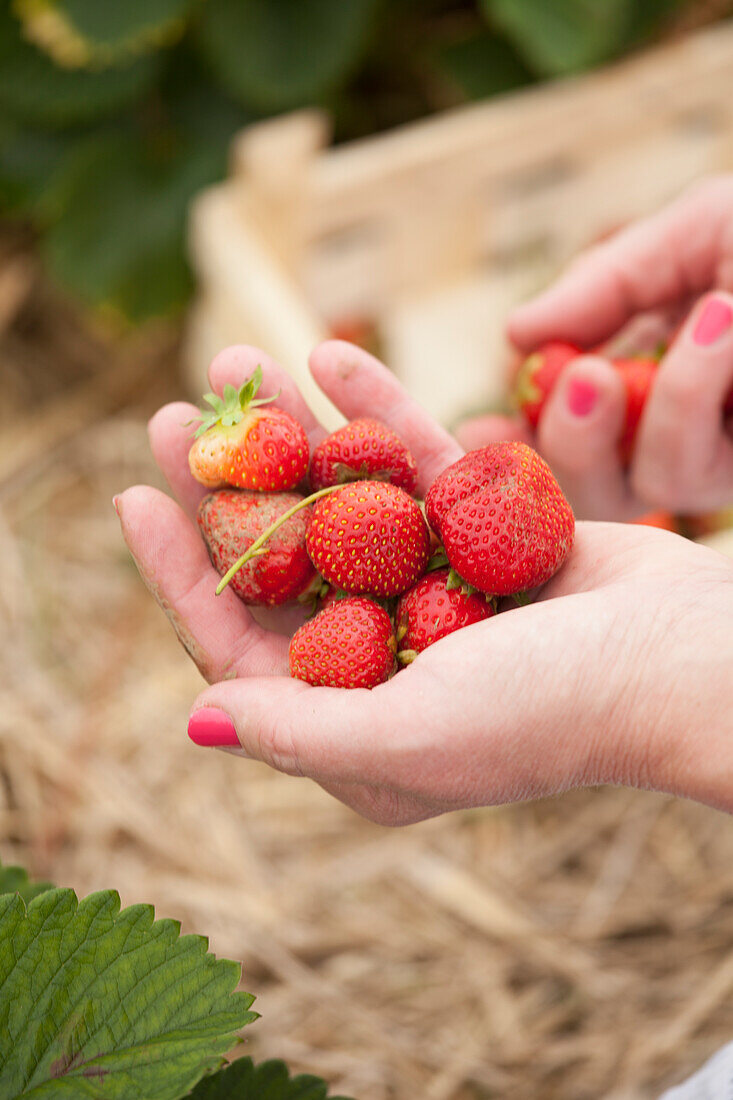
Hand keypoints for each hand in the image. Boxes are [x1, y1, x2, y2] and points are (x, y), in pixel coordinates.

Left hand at [117, 341, 732, 824]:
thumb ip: (299, 731)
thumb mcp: (412, 736)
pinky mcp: (482, 529)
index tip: (134, 497)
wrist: (684, 660)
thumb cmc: (552, 713)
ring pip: (339, 498)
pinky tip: (328, 351)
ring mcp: (434, 586)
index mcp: (355, 720)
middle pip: (280, 561)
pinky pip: (413, 460)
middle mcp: (386, 654)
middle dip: (224, 487)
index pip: (242, 644)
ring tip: (236, 359)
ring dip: (288, 431)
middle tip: (172, 418)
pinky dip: (373, 407)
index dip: (183, 572)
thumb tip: (195, 721)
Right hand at [459, 177, 732, 518]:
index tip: (484, 424)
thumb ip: (607, 285)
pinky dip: (700, 392)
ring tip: (713, 313)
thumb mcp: (695, 234)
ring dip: (664, 401)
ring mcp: (731, 462)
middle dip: (571, 439)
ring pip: (653, 483)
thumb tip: (513, 337)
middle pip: (594, 484)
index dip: (520, 441)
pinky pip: (699, 471)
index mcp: (653, 382)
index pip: (569, 434)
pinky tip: (728, 324)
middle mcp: (686, 433)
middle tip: (572, 375)